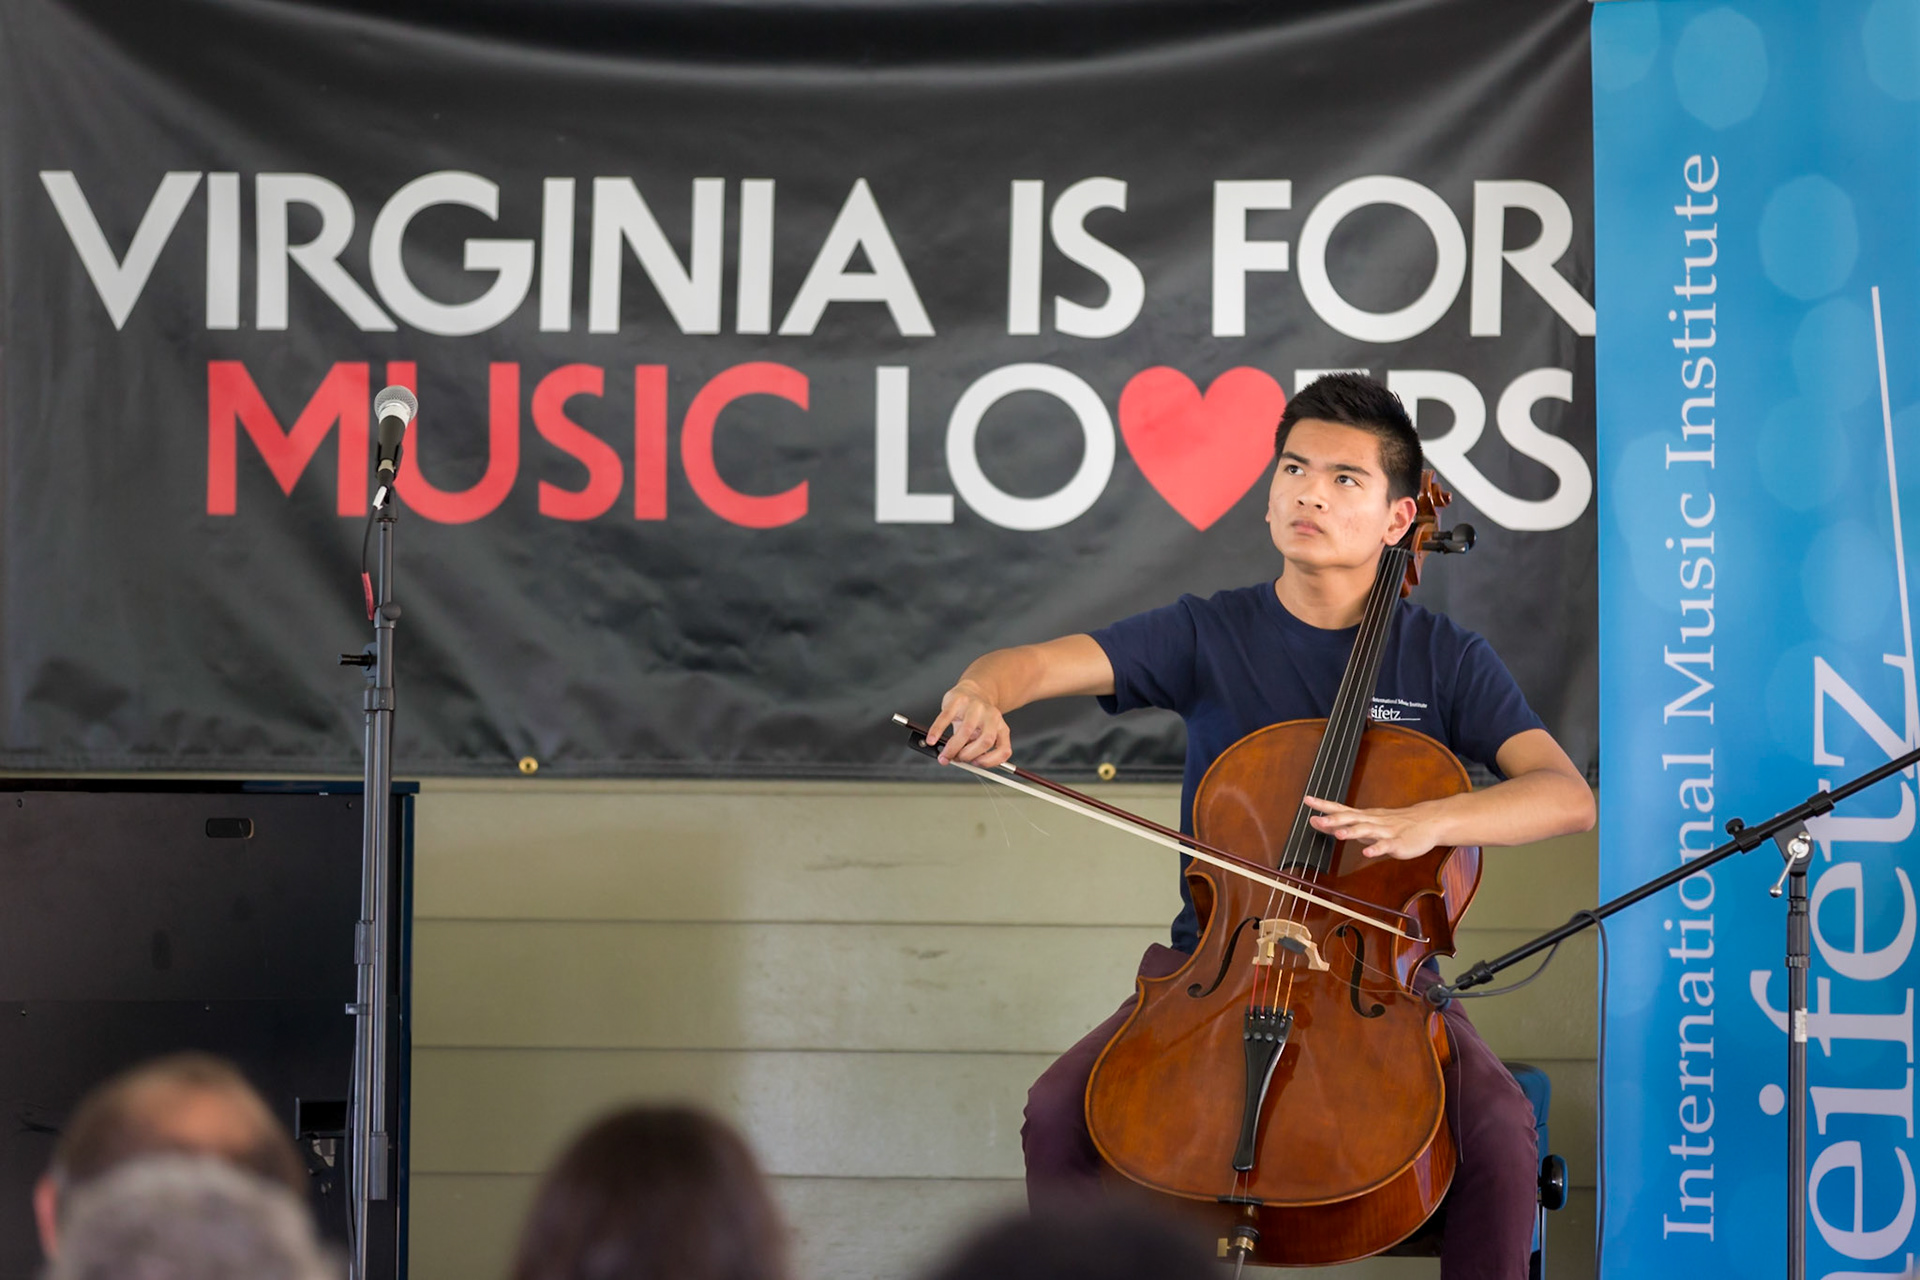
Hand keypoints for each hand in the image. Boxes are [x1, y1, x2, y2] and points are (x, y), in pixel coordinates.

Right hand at [924, 680, 1013, 766]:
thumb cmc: (976, 718)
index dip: (991, 761)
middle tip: (956, 759)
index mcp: (1001, 728)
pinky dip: (937, 731)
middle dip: (968, 755)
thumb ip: (973, 748)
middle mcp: (992, 717)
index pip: (1003, 749)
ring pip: (967, 731)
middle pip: (985, 741)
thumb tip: (956, 761)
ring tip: (945, 754)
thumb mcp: (980, 733)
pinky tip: (932, 740)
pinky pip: (946, 717)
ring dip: (953, 748)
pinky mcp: (959, 700)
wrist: (973, 690)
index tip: (976, 764)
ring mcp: (976, 707)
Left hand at [1301, 796, 1442, 859]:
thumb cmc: (1395, 823)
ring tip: (1338, 834)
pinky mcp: (1397, 843)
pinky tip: (1367, 853)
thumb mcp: (1367, 823)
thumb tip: (1321, 823)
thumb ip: (1345, 825)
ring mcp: (1385, 831)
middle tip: (1316, 819)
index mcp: (1363, 816)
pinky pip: (1385, 846)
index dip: (1323, 805)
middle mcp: (1372, 821)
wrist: (1427, 822)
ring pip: (1366, 831)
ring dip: (1352, 832)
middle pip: (1350, 818)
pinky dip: (1376, 849)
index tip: (1307, 800)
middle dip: (1333, 820)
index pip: (1340, 808)